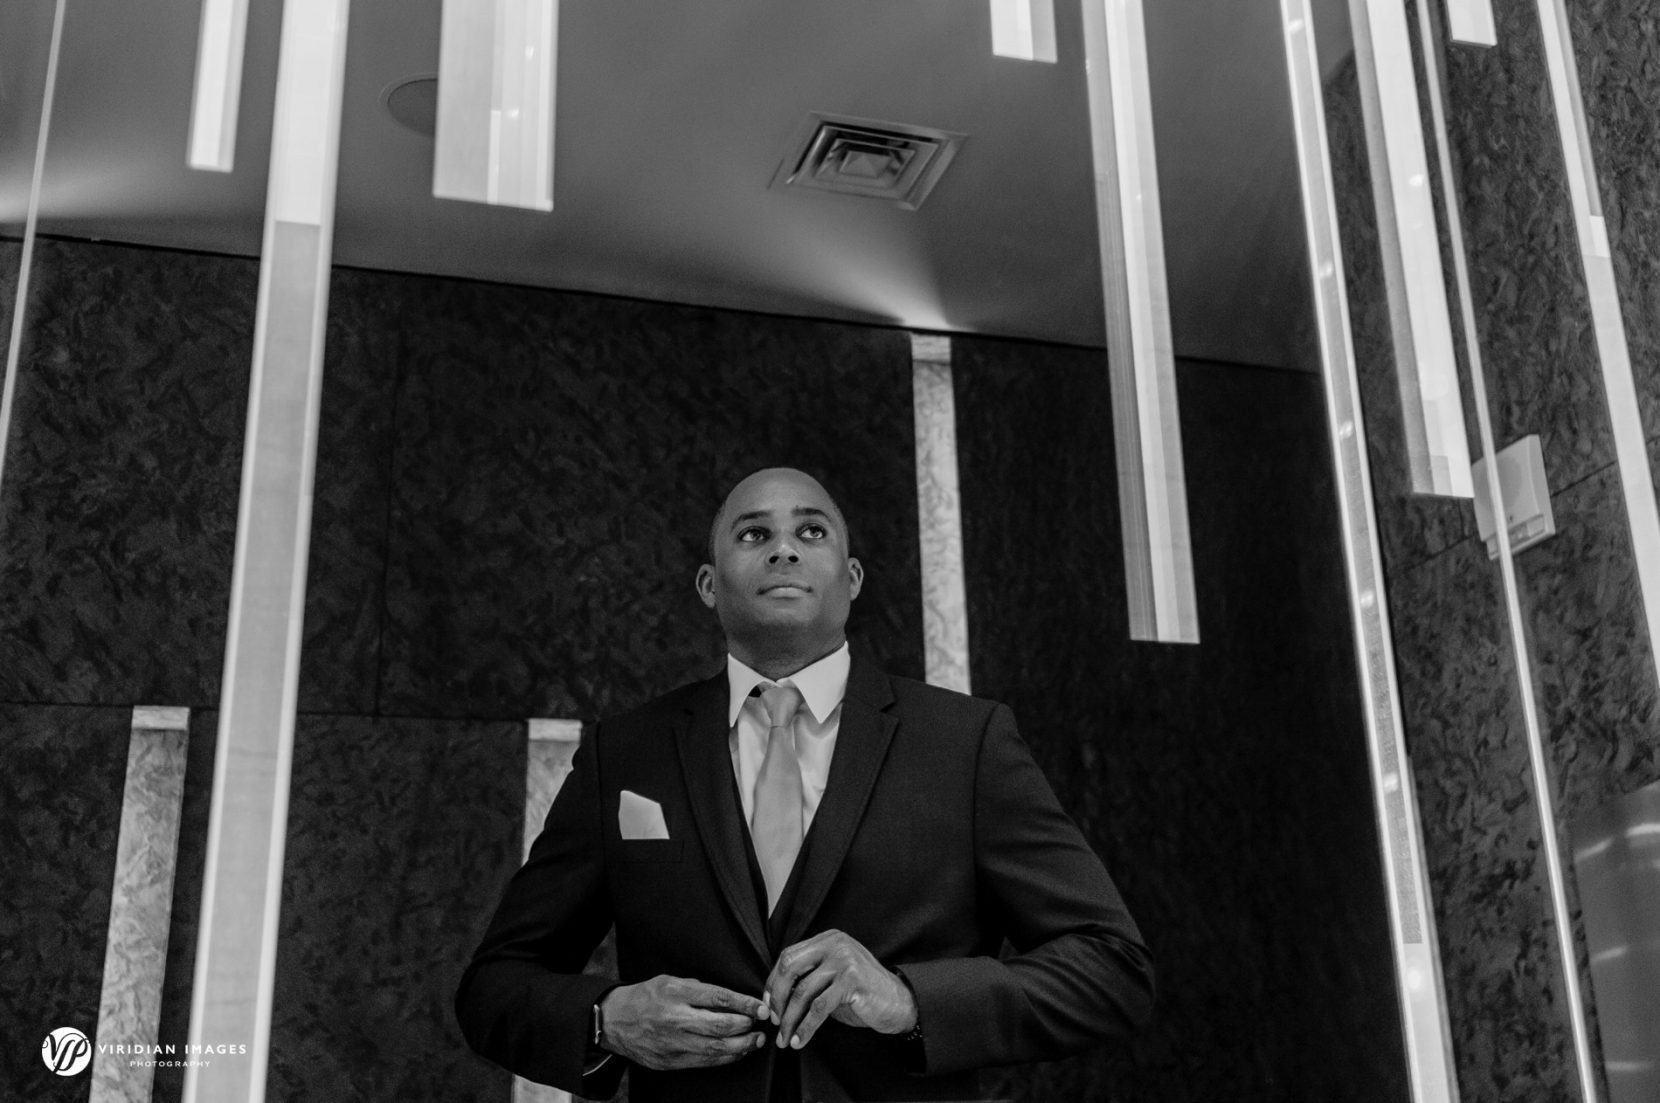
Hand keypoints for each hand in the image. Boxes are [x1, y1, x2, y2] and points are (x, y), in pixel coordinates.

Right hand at [599, 976, 767, 1070]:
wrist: (615, 1021)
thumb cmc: (646, 997)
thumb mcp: (670, 981)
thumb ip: (699, 988)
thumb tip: (733, 999)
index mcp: (676, 993)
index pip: (719, 998)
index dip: (744, 1003)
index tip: (761, 1007)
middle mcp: (675, 1019)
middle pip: (720, 1026)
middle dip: (746, 1026)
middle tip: (761, 1023)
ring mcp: (672, 1043)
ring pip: (715, 1048)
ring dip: (742, 1046)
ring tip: (756, 1040)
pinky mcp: (670, 1061)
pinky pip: (705, 1062)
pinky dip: (725, 1058)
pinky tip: (737, 1052)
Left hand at [762, 930, 916, 1049]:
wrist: (898, 1003)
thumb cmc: (862, 994)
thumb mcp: (832, 978)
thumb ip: (808, 977)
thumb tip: (772, 997)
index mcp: (828, 939)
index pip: (788, 956)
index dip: (773, 982)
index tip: (768, 1006)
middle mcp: (835, 944)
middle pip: (790, 968)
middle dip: (777, 999)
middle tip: (774, 1022)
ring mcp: (845, 960)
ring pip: (803, 992)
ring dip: (790, 1020)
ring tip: (785, 1038)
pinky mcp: (853, 980)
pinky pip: (819, 1008)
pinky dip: (806, 1027)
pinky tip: (800, 1040)